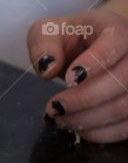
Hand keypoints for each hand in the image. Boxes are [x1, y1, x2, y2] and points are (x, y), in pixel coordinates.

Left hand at [29, 9, 127, 142]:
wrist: (92, 48)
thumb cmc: (71, 40)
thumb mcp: (48, 32)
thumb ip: (42, 45)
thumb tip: (47, 68)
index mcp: (116, 29)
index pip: (115, 42)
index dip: (94, 63)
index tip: (69, 79)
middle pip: (123, 79)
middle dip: (83, 100)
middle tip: (53, 108)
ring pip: (126, 107)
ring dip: (88, 120)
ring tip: (60, 119)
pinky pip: (127, 127)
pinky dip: (99, 133)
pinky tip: (77, 127)